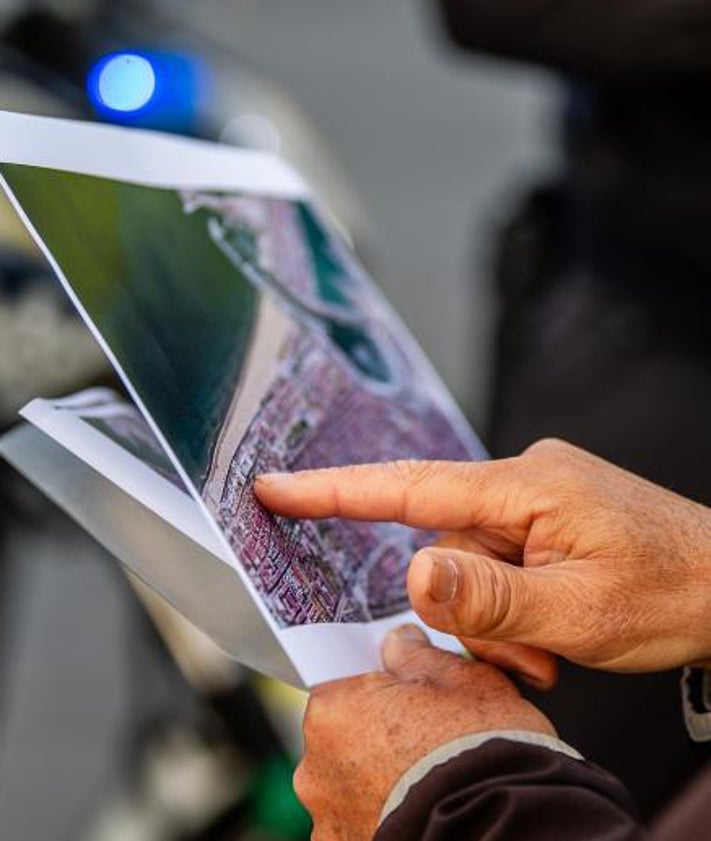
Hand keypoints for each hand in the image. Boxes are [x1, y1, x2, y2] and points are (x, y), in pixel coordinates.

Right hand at [255, 440, 710, 674]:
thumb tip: (411, 573)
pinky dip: (508, 603)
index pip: (408, 486)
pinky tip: (548, 631)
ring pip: (470, 562)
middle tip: (524, 657)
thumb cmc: (669, 590)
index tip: (273, 486)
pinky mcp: (543, 516)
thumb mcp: (576, 611)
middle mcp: (523, 479)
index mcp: (526, 487)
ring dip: (493, 616)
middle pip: (444, 544)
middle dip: (466, 607)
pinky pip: (496, 558)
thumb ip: (488, 596)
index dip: (333, 489)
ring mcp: (534, 497)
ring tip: (546, 652)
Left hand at [295, 624, 553, 840]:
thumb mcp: (461, 678)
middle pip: (345, 738)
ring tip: (432, 783)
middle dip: (378, 736)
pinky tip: (426, 813)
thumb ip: (417, 654)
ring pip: (353, 786)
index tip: (407, 695)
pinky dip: (388, 818)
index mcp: (333, 711)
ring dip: (381, 782)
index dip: (377, 688)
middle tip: (428, 740)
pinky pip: (363, 823)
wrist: (508, 825)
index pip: (343, 685)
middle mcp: (316, 769)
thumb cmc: (482, 748)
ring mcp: (330, 820)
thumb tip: (399, 642)